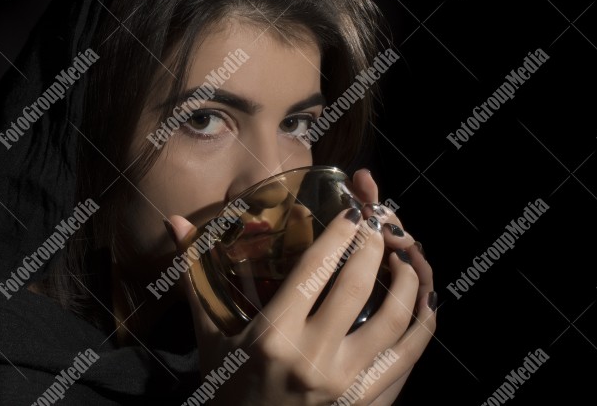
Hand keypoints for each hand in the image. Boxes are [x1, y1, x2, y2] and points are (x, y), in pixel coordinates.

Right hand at [167, 169, 435, 404]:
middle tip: (380, 224)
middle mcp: (314, 359)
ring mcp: (347, 386)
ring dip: (410, 280)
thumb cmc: (226, 390)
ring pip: (397, 321)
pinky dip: (423, 327)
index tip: (354, 210)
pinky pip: (408, 360)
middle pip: (359, 286)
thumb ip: (195, 277)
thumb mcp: (210, 336)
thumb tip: (173, 220)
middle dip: (375, 244)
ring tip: (406, 256)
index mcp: (272, 337)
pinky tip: (422, 303)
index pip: (315, 269)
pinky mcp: (368, 404)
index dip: (340, 232)